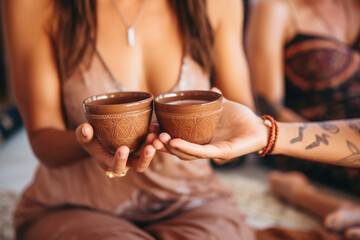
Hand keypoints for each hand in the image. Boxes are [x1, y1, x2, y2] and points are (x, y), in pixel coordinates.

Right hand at [75, 123, 158, 176]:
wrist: (100, 137)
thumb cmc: (90, 137)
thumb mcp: (83, 136)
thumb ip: (83, 134)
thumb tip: (86, 129)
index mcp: (110, 163)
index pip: (116, 167)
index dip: (120, 160)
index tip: (123, 148)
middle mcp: (125, 162)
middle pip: (138, 166)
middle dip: (145, 158)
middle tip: (150, 147)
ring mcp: (135, 155)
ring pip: (148, 156)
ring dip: (153, 147)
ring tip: (156, 135)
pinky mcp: (142, 146)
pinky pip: (152, 145)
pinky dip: (155, 137)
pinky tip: (156, 127)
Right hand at [153, 90, 267, 163]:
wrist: (260, 127)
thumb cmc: (242, 118)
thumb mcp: (224, 106)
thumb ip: (215, 99)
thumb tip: (212, 88)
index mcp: (200, 137)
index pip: (176, 139)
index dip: (162, 135)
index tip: (151, 127)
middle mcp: (203, 147)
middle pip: (177, 149)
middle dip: (161, 144)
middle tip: (150, 136)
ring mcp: (211, 152)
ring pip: (185, 153)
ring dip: (170, 147)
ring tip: (159, 138)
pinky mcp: (221, 153)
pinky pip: (201, 152)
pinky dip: (186, 147)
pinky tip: (174, 142)